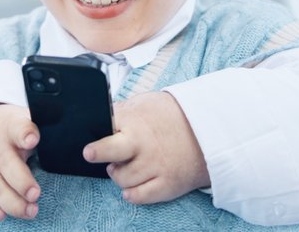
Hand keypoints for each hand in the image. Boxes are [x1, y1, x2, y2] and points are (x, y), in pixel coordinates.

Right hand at [0, 104, 40, 220]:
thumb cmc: (10, 133)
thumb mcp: (22, 122)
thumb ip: (41, 127)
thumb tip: (66, 131)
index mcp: (10, 130)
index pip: (18, 129)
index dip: (26, 134)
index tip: (33, 140)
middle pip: (8, 166)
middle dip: (22, 182)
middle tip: (35, 193)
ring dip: (14, 203)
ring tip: (31, 210)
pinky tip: (1, 214)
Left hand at [83, 92, 209, 204]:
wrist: (209, 131)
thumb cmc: (172, 116)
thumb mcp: (146, 103)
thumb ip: (123, 111)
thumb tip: (99, 116)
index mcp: (136, 120)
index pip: (106, 123)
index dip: (97, 129)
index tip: (89, 135)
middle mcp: (144, 144)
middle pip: (111, 150)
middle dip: (98, 152)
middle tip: (90, 153)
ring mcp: (156, 165)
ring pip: (121, 179)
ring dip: (118, 175)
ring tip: (125, 166)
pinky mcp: (167, 184)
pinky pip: (139, 196)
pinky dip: (131, 194)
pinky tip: (130, 187)